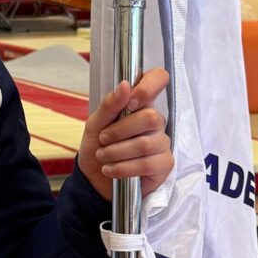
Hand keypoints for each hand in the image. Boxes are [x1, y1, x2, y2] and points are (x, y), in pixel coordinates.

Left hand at [77, 68, 172, 200]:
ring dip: (117, 152)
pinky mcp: (164, 164)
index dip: (149, 86)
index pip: (159, 79)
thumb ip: (109, 105)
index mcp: (140, 104)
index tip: (131, 102)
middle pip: (151, 117)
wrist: (93, 178)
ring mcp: (162, 143)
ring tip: (103, 157)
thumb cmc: (98, 146)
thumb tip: (125, 85)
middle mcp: (155, 121)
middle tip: (104, 140)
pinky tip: (111, 170)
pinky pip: (147, 164)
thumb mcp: (95, 124)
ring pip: (145, 143)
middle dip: (120, 131)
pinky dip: (123, 168)